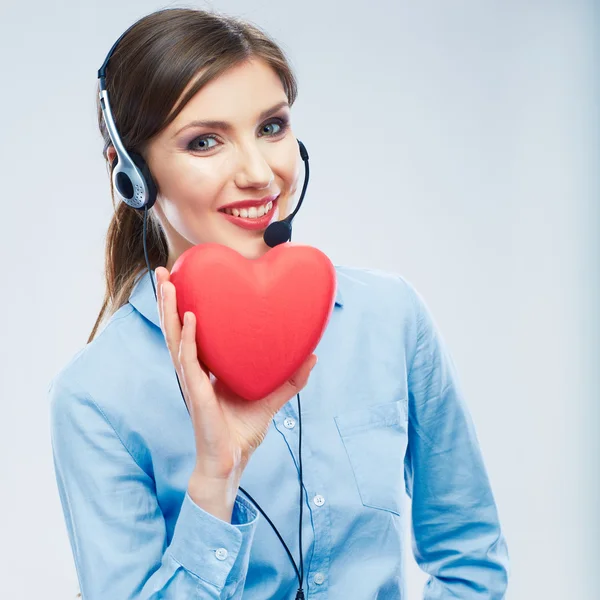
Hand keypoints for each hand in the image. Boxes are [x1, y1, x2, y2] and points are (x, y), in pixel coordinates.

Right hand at [155, 266, 317, 479]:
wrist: (230, 463)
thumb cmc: (242, 433)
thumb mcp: (271, 400)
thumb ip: (290, 378)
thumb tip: (312, 356)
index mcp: (207, 369)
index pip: (191, 331)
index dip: (185, 306)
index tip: (184, 280)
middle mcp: (194, 370)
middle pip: (175, 327)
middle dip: (167, 299)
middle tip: (163, 270)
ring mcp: (191, 381)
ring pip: (175, 338)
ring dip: (169, 309)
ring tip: (166, 282)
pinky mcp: (196, 394)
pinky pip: (189, 361)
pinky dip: (189, 337)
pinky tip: (189, 316)